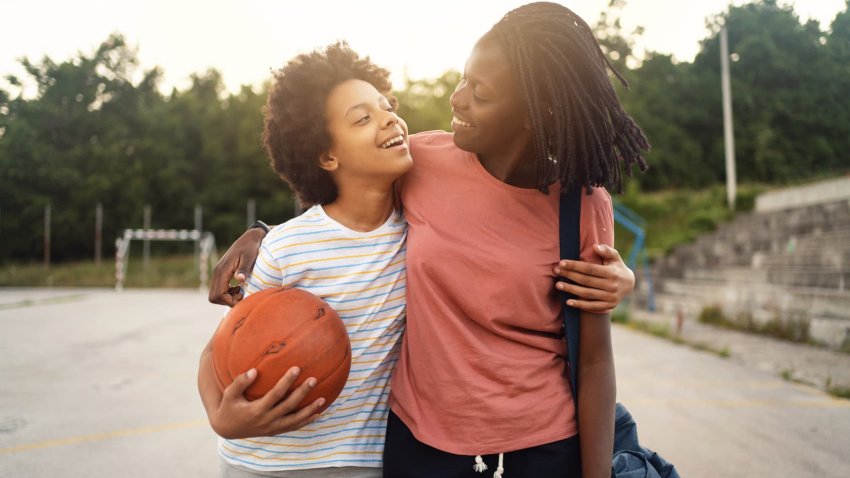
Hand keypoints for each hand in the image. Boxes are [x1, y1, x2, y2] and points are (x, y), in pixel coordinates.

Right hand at [208, 366, 324, 438]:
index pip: (276, 394)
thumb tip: (254, 371)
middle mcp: (267, 420)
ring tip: (323, 400)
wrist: (227, 429)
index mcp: (257, 410)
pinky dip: (306, 421)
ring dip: (310, 410)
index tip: (296, 368)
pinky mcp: (275, 431)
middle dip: (302, 393)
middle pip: (289, 406)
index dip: (287, 382)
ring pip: (295, 420)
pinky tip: (318, 414)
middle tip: (314, 379)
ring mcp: (272, 427)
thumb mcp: (229, 394)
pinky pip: (293, 427)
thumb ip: (240, 382)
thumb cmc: (229, 406)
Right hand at [209, 227, 265, 305]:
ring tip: (241, 290)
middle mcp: (217, 272)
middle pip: (213, 297)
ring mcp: (218, 273)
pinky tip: (238, 287)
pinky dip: (227, 292)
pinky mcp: (221, 273)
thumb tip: (240, 279)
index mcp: (222, 270)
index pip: (218, 294)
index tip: (242, 296)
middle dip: (227, 301)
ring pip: (215, 294)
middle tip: (241, 294)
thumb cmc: (251, 248)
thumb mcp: (250, 257)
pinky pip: (219, 289)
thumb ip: (244, 268)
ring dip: (227, 297)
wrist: (249, 238)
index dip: (229, 301)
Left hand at [553, 244, 634, 313]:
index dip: (575, 266)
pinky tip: (568, 301)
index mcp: (611, 273)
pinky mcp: (608, 306)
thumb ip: (606, 250)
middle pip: (585, 281)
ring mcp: (610, 297)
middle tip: (556, 271)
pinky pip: (591, 306)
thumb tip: (594, 246)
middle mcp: (611, 286)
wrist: (630, 284)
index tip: (561, 263)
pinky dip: (580, 304)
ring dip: (571, 290)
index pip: (589, 269)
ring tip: (558, 285)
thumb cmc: (617, 267)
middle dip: (569, 275)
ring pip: (586, 293)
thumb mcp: (614, 257)